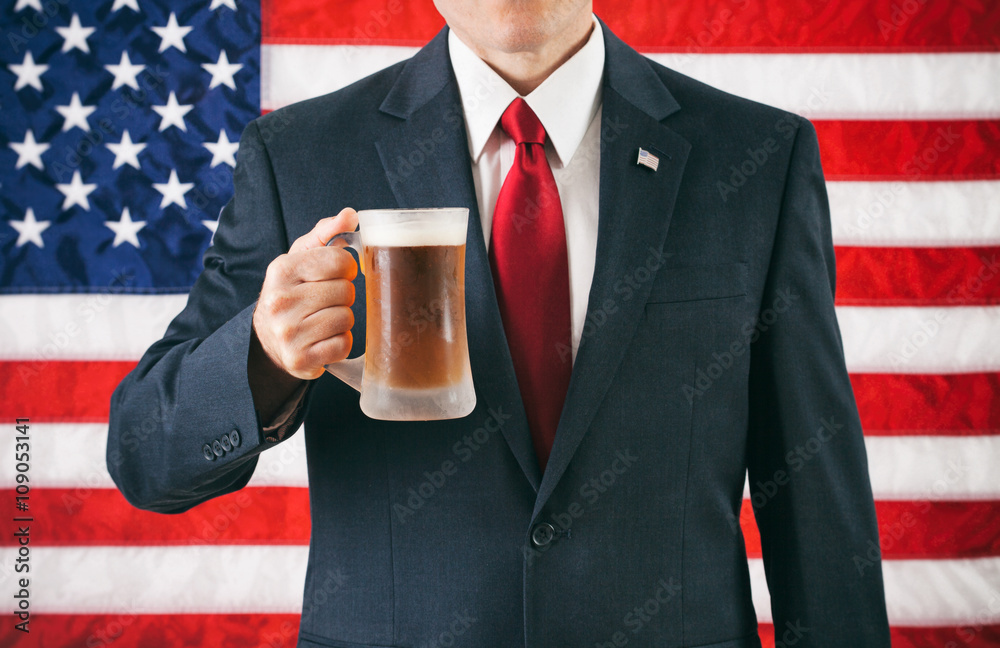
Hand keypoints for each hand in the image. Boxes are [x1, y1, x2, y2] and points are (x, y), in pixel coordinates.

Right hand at [252, 208, 359, 381]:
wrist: (269, 339)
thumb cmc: (293, 292)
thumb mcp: (301, 258)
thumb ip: (326, 234)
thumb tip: (350, 215)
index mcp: (281, 270)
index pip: (340, 261)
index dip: (346, 268)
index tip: (336, 274)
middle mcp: (280, 301)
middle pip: (346, 291)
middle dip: (344, 296)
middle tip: (327, 301)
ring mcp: (288, 332)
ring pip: (347, 319)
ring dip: (343, 320)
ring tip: (324, 320)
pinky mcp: (299, 359)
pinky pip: (342, 345)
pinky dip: (340, 343)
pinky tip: (324, 339)